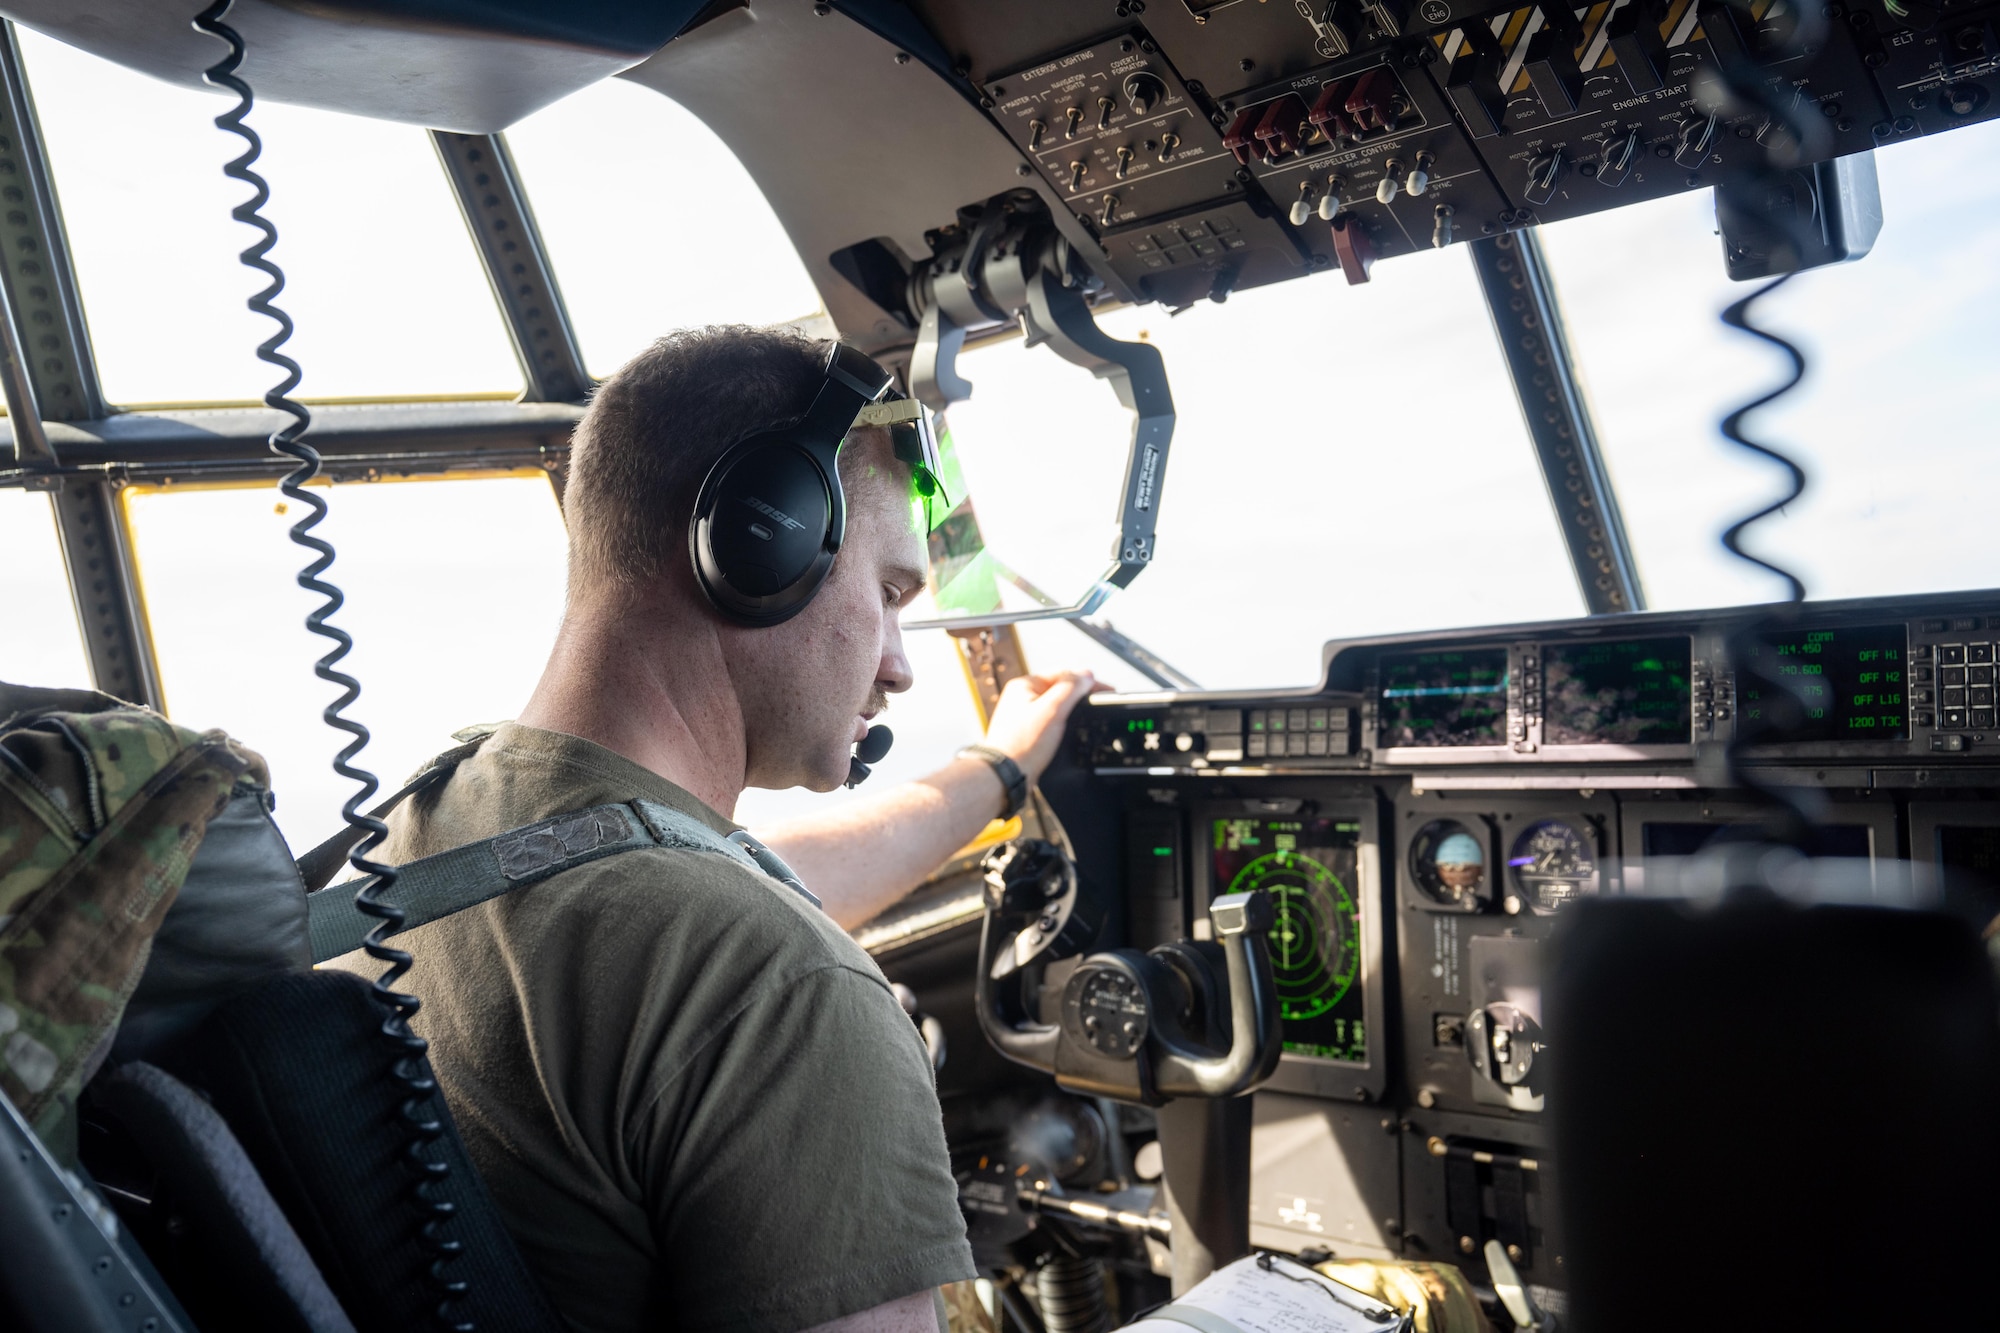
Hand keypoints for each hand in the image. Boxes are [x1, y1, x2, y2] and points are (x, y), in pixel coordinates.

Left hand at [982, 670, 1098, 782]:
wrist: (1007, 776)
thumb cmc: (1022, 745)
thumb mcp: (1053, 710)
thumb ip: (1071, 688)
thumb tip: (1086, 675)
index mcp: (1024, 685)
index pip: (1063, 674)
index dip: (1086, 681)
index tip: (1104, 690)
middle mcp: (1021, 698)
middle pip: (1060, 689)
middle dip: (1080, 696)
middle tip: (1098, 704)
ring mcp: (1023, 716)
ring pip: (1056, 706)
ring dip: (1071, 710)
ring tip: (1086, 717)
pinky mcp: (1027, 733)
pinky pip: (1050, 721)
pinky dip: (1062, 723)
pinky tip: (1068, 731)